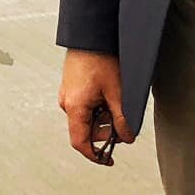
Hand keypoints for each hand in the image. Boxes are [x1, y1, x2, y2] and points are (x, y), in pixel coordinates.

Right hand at [59, 49, 133, 165]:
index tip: (109, 160)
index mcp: (74, 107)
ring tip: (118, 103)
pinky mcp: (72, 86)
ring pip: (86, 118)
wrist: (90, 34)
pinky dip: (98, 107)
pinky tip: (110, 95)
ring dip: (103, 118)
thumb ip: (122, 118)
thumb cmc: (100, 59)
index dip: (95, 155)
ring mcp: (68, 94)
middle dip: (105, 132)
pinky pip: (84, 106)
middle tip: (123, 124)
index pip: (80, 142)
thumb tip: (127, 138)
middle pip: (85, 130)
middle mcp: (67, 102)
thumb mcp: (117, 91)